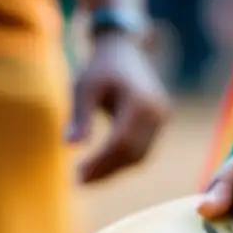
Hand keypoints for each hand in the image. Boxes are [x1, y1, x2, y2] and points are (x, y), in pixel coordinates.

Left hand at [67, 32, 169, 182]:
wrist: (125, 50)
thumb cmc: (100, 67)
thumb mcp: (84, 87)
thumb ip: (80, 115)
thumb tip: (71, 146)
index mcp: (141, 103)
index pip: (122, 142)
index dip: (100, 162)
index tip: (77, 176)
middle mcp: (157, 113)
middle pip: (134, 154)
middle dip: (107, 171)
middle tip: (79, 182)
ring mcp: (162, 119)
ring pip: (141, 155)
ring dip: (115, 169)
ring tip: (88, 177)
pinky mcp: (160, 123)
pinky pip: (144, 148)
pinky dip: (123, 160)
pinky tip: (102, 165)